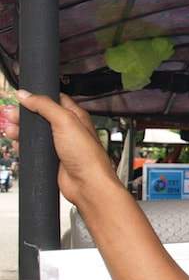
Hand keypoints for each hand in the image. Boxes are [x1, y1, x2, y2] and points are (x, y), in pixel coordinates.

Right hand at [1, 90, 120, 204]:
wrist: (86, 184)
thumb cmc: (86, 155)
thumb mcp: (65, 121)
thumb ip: (45, 105)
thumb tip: (26, 95)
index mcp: (75, 116)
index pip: (54, 100)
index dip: (38, 97)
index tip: (22, 97)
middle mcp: (68, 129)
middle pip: (40, 116)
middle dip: (24, 114)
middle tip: (10, 114)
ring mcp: (59, 145)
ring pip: (35, 133)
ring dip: (20, 129)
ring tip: (10, 128)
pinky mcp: (51, 158)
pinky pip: (33, 149)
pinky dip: (23, 145)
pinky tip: (16, 143)